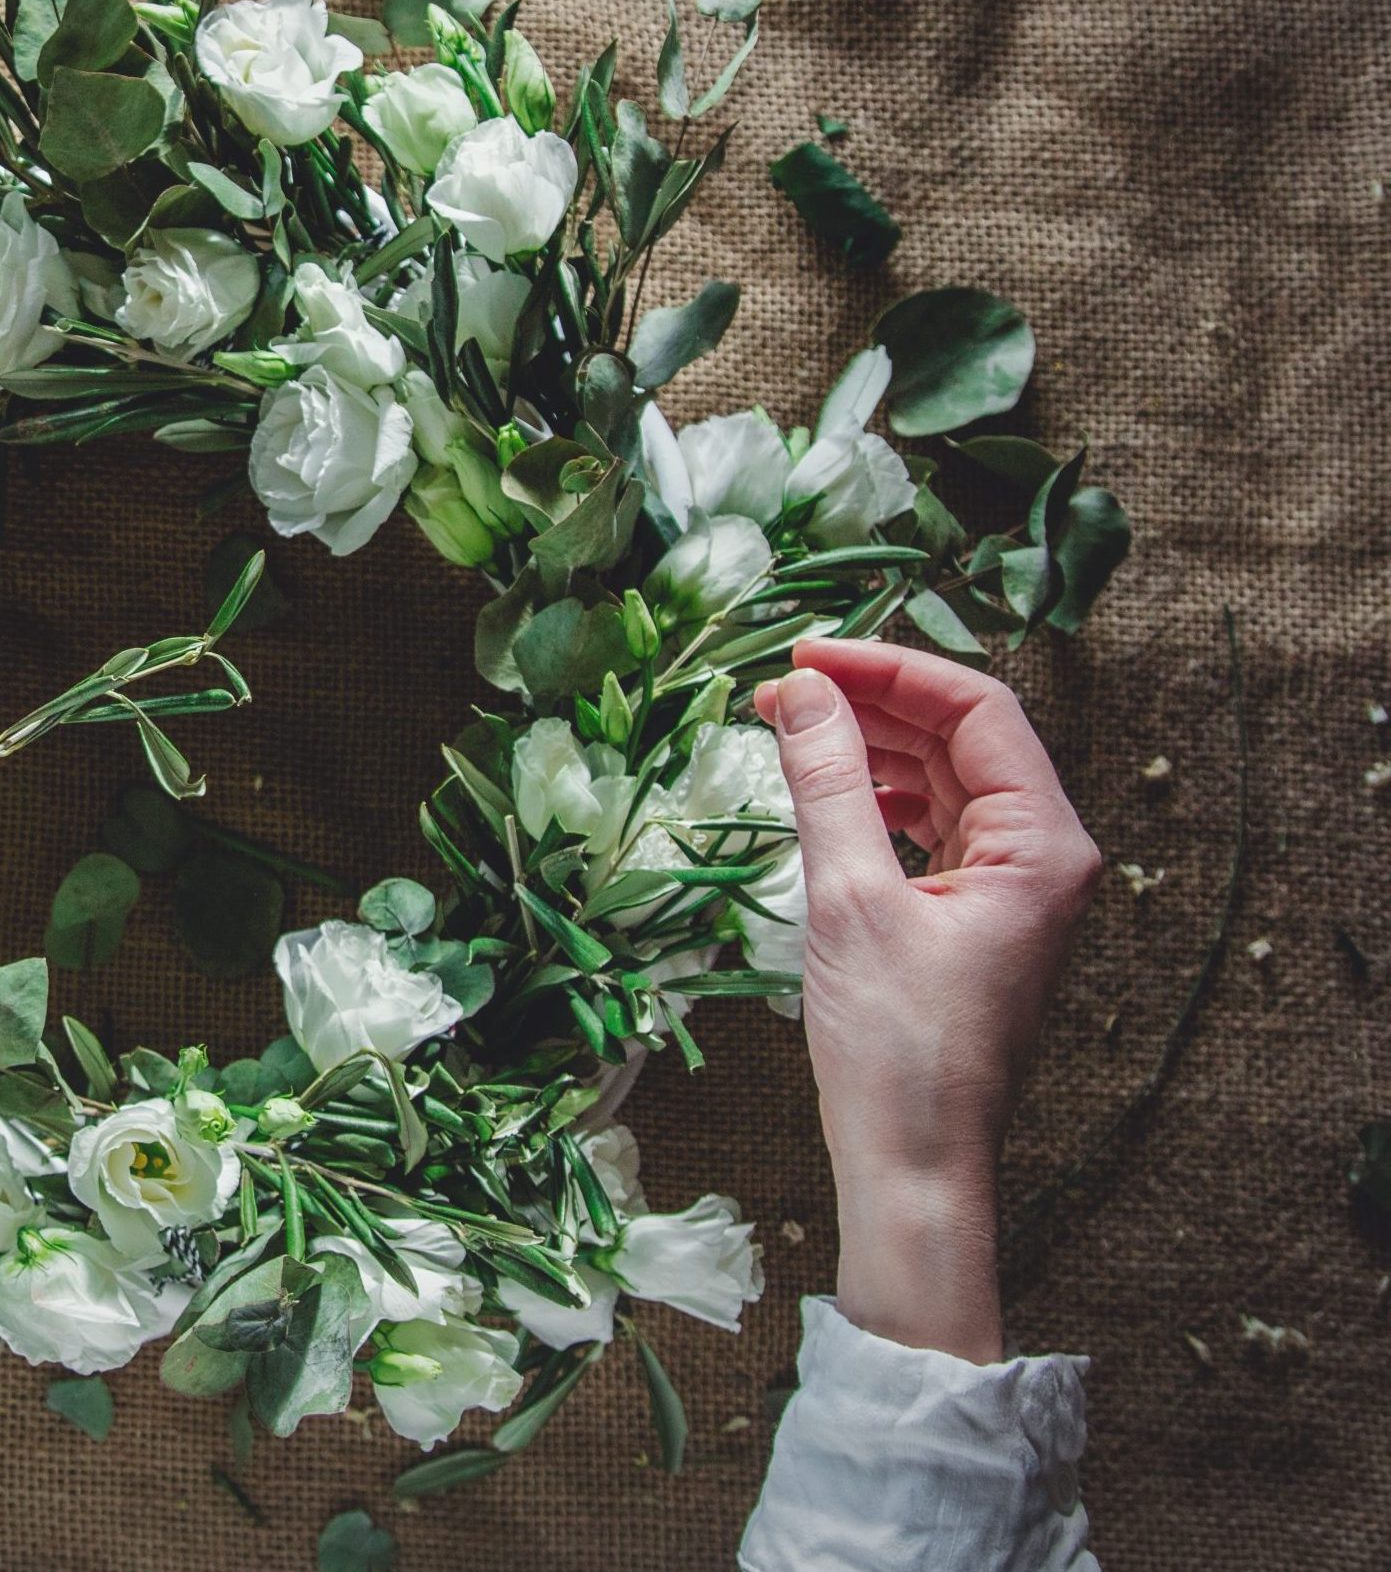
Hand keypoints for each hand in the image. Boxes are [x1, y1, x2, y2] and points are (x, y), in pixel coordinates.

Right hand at [754, 639, 1100, 1362]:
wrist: (915, 1167)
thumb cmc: (897, 1049)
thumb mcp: (851, 901)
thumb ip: (829, 784)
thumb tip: (802, 693)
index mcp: (1043, 845)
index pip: (976, 708)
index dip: (888, 669)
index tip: (805, 656)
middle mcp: (1045, 857)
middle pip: (961, 738)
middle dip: (872, 705)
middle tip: (780, 692)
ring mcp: (1014, 890)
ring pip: (943, 781)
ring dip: (871, 750)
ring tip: (791, 733)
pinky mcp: (977, 920)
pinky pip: (934, 829)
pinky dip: (879, 802)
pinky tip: (831, 799)